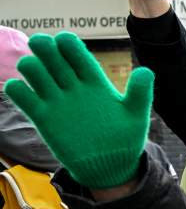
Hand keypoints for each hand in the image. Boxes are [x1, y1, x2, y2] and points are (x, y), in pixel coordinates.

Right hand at [3, 32, 151, 188]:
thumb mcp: (136, 116)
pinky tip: (25, 93)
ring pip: (32, 69)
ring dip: (30, 65)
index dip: (66, 42)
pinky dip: (16, 89)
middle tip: (42, 46)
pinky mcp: (42, 117)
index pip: (75, 51)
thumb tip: (145, 71)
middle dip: (43, 45)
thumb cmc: (125, 140)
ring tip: (40, 78)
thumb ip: (140, 93)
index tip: (64, 42)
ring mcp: (56, 100)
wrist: (109, 167)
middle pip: (50, 54)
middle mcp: (72, 86)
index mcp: (93, 80)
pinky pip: (20, 94)